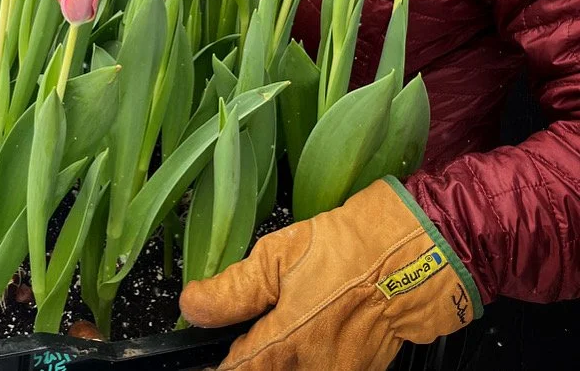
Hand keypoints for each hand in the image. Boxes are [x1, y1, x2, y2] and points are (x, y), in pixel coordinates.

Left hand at [179, 178, 481, 370]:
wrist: (414, 257)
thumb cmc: (346, 250)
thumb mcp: (278, 256)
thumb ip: (232, 289)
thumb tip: (192, 306)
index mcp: (282, 345)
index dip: (212, 363)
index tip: (200, 356)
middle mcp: (310, 370)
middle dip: (250, 359)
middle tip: (246, 333)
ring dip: (278, 358)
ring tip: (282, 327)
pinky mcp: (362, 370)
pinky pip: (323, 367)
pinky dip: (307, 358)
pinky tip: (309, 330)